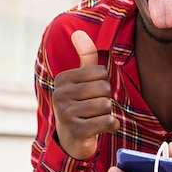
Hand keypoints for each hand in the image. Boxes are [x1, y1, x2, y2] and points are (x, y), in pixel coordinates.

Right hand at [52, 30, 119, 158]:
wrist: (72, 140)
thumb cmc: (82, 105)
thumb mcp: (82, 80)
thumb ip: (85, 57)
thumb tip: (78, 31)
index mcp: (62, 79)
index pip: (101, 72)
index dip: (103, 84)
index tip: (91, 95)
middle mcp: (60, 94)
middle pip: (105, 88)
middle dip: (106, 100)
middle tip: (94, 109)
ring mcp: (66, 114)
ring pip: (107, 106)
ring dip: (107, 114)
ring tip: (94, 118)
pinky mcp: (76, 131)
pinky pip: (108, 121)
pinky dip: (112, 126)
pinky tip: (102, 128)